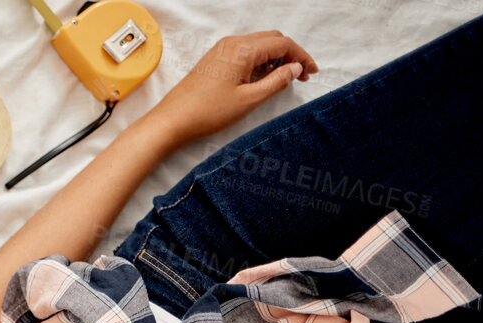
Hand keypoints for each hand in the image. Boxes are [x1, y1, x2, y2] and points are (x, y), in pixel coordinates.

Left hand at [144, 31, 317, 145]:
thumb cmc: (207, 112)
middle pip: (271, 40)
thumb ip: (276, 82)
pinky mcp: (214, 60)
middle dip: (289, 55)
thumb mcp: (249, 100)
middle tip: (300, 76)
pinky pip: (243, 53)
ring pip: (257, 45)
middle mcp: (231, 43)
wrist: (171, 122)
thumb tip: (294, 68)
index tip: (311, 73)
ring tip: (283, 79)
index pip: (282, 43)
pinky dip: (258, 61)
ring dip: (274, 58)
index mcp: (243, 49)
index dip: (301, 56)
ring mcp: (220, 50)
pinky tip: (262, 78)